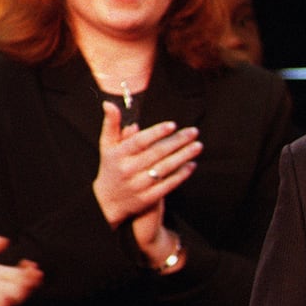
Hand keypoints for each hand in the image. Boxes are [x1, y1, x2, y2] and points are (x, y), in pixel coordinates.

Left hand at [0, 236, 42, 305]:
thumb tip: (2, 239)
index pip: (17, 273)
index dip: (26, 269)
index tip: (30, 264)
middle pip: (20, 285)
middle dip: (30, 280)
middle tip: (34, 273)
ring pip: (14, 297)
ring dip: (23, 290)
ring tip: (26, 282)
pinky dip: (5, 303)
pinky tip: (6, 295)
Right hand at [92, 101, 200, 228]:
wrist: (107, 201)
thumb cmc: (111, 166)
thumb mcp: (107, 145)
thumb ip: (111, 124)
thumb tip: (109, 104)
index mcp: (118, 154)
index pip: (139, 141)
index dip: (156, 132)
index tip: (173, 125)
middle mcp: (128, 169)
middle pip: (156, 153)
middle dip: (177, 142)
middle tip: (194, 132)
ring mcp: (138, 185)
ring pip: (165, 169)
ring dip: (183, 156)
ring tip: (198, 146)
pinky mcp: (147, 198)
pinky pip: (168, 185)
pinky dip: (181, 175)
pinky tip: (192, 165)